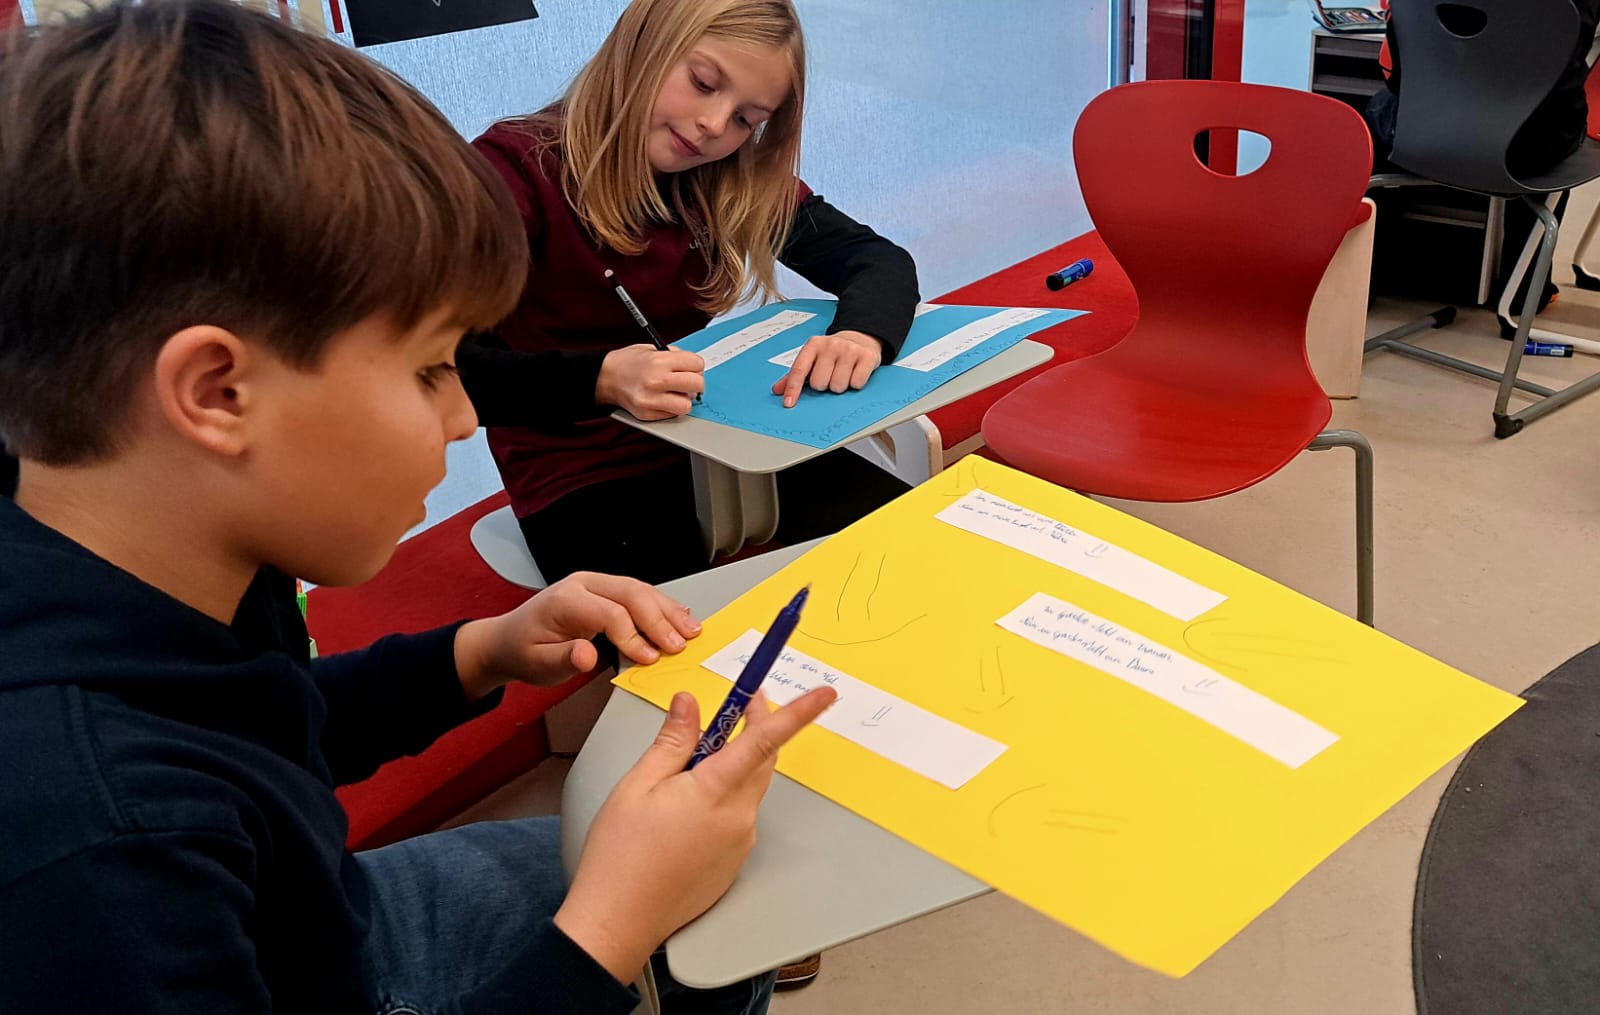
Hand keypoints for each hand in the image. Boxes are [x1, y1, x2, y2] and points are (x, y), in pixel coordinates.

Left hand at [452, 572, 700, 697]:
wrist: (509, 639)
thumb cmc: (523, 652)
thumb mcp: (537, 664)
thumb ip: (563, 659)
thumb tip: (587, 657)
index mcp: (566, 600)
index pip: (610, 613)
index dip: (634, 636)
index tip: (650, 659)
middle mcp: (584, 584)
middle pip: (631, 593)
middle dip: (660, 619)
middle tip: (681, 643)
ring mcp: (597, 584)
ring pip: (640, 589)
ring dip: (668, 610)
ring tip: (691, 630)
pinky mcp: (606, 591)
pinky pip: (638, 593)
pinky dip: (662, 606)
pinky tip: (680, 616)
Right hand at [554, 685, 837, 982]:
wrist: (618, 921)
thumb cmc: (620, 857)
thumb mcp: (638, 785)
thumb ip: (672, 740)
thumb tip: (690, 703)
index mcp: (715, 792)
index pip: (765, 741)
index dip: (798, 713)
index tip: (825, 694)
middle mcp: (738, 818)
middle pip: (762, 760)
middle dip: (756, 727)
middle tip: (740, 704)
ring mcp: (740, 843)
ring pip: (749, 788)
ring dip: (733, 765)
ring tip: (687, 766)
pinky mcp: (734, 862)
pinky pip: (739, 816)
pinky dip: (724, 797)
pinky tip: (686, 807)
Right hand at [597, 344, 704, 419]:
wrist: (605, 377)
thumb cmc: (628, 362)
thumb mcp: (651, 349)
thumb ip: (674, 356)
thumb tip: (694, 367)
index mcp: (659, 361)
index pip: (696, 364)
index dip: (696, 366)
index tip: (691, 368)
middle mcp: (656, 381)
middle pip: (696, 385)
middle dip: (695, 383)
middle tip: (687, 382)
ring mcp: (651, 400)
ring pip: (686, 405)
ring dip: (684, 399)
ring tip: (674, 393)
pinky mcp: (647, 414)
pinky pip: (672, 415)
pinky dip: (671, 408)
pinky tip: (662, 399)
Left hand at [770, 330, 882, 407]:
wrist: (859, 338)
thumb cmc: (832, 354)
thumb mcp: (813, 359)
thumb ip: (794, 375)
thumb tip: (777, 390)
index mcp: (813, 345)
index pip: (799, 370)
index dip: (793, 388)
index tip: (788, 403)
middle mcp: (831, 345)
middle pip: (820, 383)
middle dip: (824, 385)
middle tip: (830, 376)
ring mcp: (849, 349)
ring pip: (838, 386)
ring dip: (840, 386)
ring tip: (843, 374)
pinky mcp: (867, 356)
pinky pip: (856, 384)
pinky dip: (855, 384)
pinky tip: (855, 373)